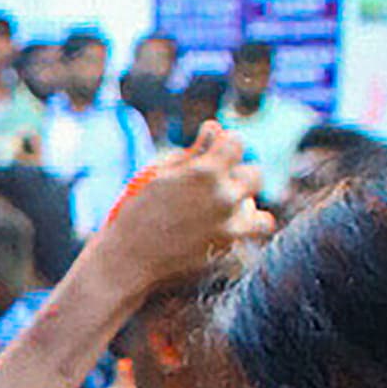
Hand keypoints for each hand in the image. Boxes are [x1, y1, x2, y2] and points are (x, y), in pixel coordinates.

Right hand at [95, 126, 271, 294]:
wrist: (126, 261)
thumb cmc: (135, 213)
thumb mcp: (157, 175)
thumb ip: (192, 151)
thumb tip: (215, 127)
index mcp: (205, 172)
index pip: (237, 143)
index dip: (225, 145)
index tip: (214, 152)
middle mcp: (224, 197)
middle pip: (254, 175)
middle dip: (236, 177)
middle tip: (214, 186)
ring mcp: (230, 226)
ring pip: (260, 213)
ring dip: (246, 209)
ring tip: (223, 213)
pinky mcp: (228, 250)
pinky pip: (249, 234)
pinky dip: (240, 231)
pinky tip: (217, 231)